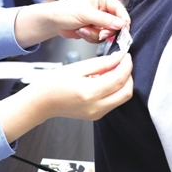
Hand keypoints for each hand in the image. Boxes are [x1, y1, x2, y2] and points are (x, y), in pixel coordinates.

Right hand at [0, 51, 133, 141]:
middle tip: (123, 62)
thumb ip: (101, 63)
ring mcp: (97, 114)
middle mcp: (95, 107)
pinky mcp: (97, 115)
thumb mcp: (77, 67)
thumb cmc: (53, 83)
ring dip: (123, 83)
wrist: (42, 102)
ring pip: (122, 98)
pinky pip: (114, 102)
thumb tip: (118, 58)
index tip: (126, 55)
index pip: (119, 78)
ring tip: (114, 69)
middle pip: (126, 92)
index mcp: (89, 92)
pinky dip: (116, 90)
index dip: (126, 65)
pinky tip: (107, 80)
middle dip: (128, 75)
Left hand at [13, 0, 128, 47]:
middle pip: (115, 24)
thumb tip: (120, 24)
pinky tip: (80, 32)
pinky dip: (89, 37)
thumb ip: (104, 20)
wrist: (52, 22)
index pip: (119, 9)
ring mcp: (97, 21)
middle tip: (100, 33)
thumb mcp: (86, 14)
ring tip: (82, 29)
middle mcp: (101, 9)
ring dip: (94, 34)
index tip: (124, 29)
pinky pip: (98, 38)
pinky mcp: (93, 30)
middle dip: (106, 30)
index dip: (123, 20)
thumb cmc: (64, 11)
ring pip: (107, 33)